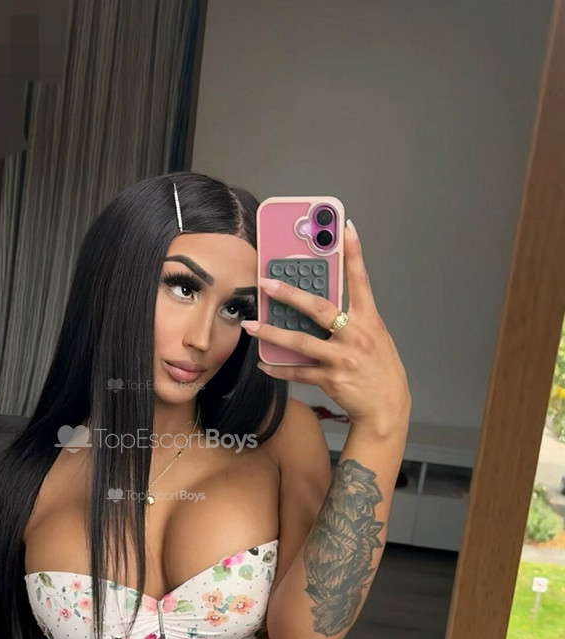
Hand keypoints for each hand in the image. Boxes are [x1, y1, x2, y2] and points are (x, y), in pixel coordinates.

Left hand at [241, 219, 410, 433]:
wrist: (387, 409)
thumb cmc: (380, 371)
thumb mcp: (374, 338)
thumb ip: (352, 320)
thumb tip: (322, 304)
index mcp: (369, 322)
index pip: (361, 281)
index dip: (354, 254)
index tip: (345, 230)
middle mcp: (355, 337)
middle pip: (319, 308)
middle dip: (290, 293)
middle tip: (267, 282)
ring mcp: (342, 359)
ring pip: (300, 341)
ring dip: (271, 332)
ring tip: (251, 325)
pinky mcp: (330, 379)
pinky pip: (298, 371)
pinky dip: (279, 367)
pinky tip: (263, 362)